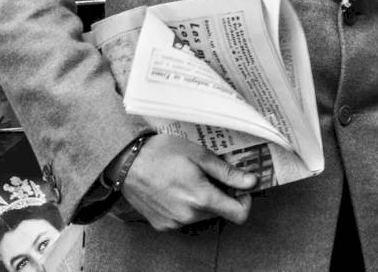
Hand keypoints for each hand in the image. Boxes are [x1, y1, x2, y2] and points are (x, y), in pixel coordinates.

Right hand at [119, 135, 258, 229]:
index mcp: (201, 198)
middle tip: (211, 173)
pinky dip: (186, 205)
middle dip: (221, 195)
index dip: (245, 200)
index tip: (240, 186)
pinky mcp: (162, 224)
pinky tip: (176, 187)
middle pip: (220, 212)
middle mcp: (189, 216)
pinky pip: (184, 218)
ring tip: (190, 178)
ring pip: (202, 215)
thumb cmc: (161, 153)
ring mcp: (174, 223)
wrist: (126, 163)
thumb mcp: (199, 155)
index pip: (239, 214)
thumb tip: (251, 181)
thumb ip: (227, 172)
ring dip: (203, 200)